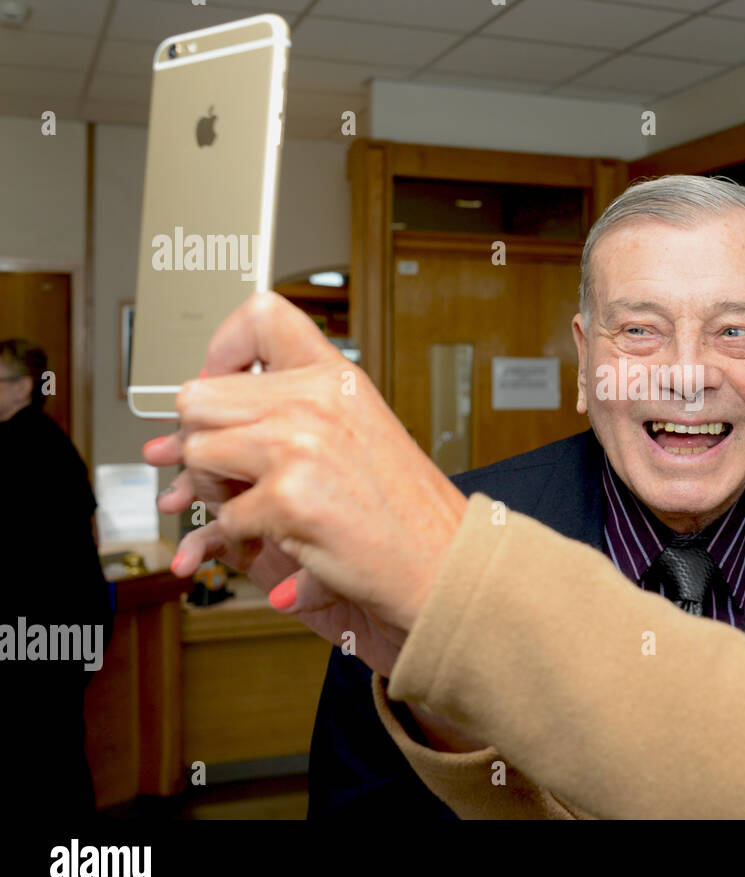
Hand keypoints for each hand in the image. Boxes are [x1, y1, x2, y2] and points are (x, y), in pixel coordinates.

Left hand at [142, 291, 467, 634]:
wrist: (443, 561)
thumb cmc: (404, 508)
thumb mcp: (356, 431)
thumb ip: (279, 416)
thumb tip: (169, 440)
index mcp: (336, 377)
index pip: (261, 315)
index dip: (222, 348)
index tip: (223, 383)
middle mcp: (316, 400)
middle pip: (199, 396)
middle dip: (201, 439)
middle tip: (232, 468)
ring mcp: (299, 446)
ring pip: (197, 454)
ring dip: (216, 490)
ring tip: (259, 504)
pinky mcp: (287, 498)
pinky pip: (222, 514)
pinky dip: (245, 536)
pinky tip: (284, 533)